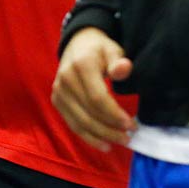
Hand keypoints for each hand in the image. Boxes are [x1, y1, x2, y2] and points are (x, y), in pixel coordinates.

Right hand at [51, 27, 134, 151]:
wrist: (77, 44)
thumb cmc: (100, 49)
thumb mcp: (113, 49)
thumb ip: (119, 61)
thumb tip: (124, 69)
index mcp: (81, 66)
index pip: (97, 98)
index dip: (114, 115)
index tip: (131, 125)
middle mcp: (66, 80)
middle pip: (89, 113)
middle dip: (110, 129)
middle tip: (128, 137)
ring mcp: (59, 92)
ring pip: (80, 122)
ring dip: (101, 136)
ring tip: (119, 141)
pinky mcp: (57, 101)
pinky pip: (72, 124)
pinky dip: (88, 137)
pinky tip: (104, 144)